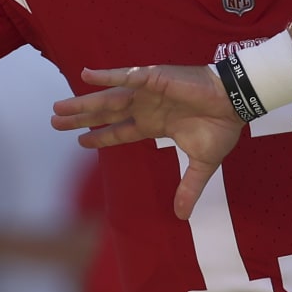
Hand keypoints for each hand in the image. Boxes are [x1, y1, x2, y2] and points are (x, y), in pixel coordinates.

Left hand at [52, 65, 243, 218]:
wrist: (236, 103)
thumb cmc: (222, 126)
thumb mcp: (202, 163)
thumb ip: (188, 187)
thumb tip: (182, 216)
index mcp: (155, 124)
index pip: (120, 132)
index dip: (100, 136)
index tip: (80, 142)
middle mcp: (146, 107)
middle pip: (105, 114)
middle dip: (80, 118)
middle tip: (55, 123)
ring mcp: (147, 93)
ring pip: (107, 98)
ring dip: (83, 103)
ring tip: (58, 107)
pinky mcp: (154, 79)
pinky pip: (126, 77)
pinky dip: (105, 76)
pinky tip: (85, 75)